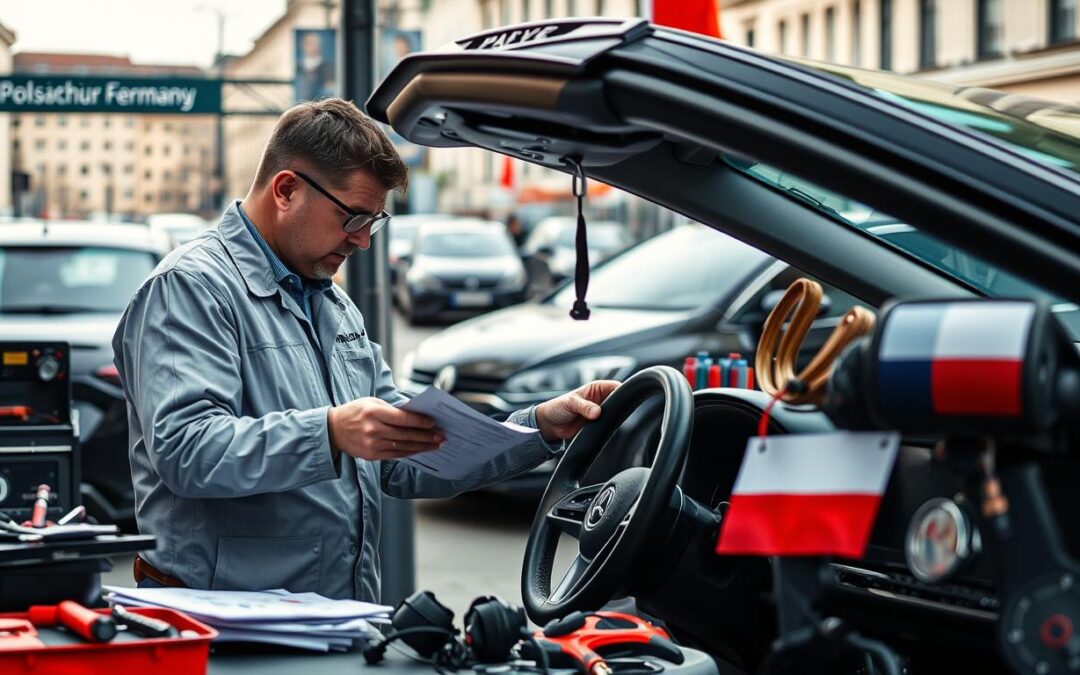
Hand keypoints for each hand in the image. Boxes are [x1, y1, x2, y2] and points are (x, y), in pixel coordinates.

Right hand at [327, 397, 444, 460]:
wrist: (333, 430)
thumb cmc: (356, 412)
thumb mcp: (372, 403)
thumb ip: (392, 409)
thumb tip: (416, 415)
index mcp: (373, 412)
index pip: (402, 418)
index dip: (420, 421)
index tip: (433, 423)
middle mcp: (373, 430)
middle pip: (405, 435)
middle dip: (426, 436)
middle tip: (441, 436)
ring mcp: (372, 445)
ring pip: (403, 447)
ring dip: (422, 446)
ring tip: (436, 445)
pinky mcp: (372, 456)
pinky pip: (395, 455)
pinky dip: (410, 452)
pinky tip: (420, 450)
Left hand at [534, 380, 620, 442]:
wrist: (550, 424)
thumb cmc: (558, 407)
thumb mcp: (570, 403)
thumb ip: (584, 407)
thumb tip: (597, 412)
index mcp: (596, 388)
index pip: (614, 386)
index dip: (620, 391)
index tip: (620, 399)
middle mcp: (600, 399)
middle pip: (617, 401)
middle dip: (617, 406)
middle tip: (610, 412)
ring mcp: (600, 413)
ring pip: (613, 414)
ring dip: (610, 418)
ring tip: (601, 420)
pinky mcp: (598, 424)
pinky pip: (607, 425)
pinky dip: (606, 427)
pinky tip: (602, 427)